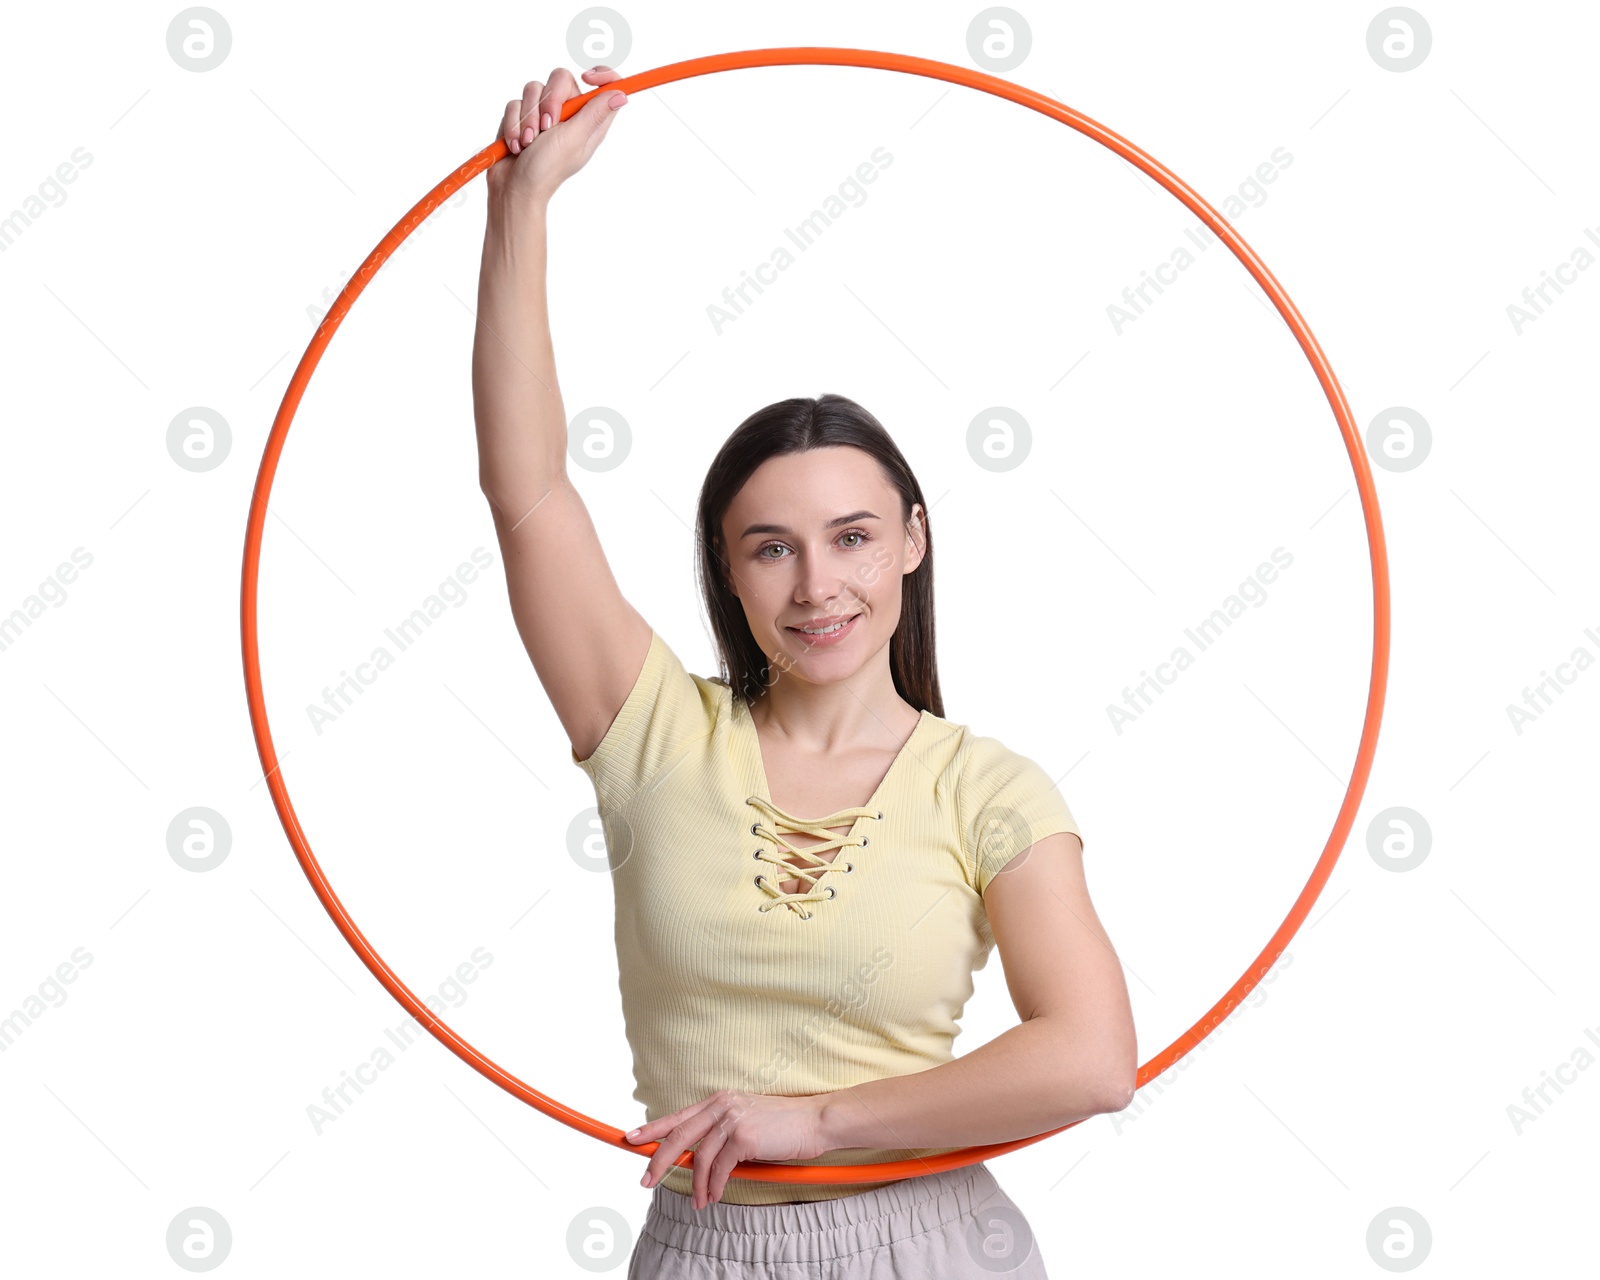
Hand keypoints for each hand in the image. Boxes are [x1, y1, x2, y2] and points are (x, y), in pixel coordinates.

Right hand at [486, 65, 627, 209]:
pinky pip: (515, 102)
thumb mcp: (574, 139)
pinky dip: (513, 125)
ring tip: (528, 143)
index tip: (588, 77)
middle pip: (561, 78)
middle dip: (550, 100)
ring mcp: (543, 113)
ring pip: (534, 88)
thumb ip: (594, 113)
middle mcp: (567, 114)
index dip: (602, 75)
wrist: (514, 187)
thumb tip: (621, 94)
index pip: (603, 87)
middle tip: (547, 126)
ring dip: (528, 118)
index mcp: (588, 120)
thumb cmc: (547, 169)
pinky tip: (517, 145)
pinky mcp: (521, 116)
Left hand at [625, 1089, 830, 1209]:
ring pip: (699, 1158)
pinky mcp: (743, 1137)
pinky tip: (713, 1196)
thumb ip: (722, 1133)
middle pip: (678, 1135)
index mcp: (720, 1099)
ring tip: (697, 1203)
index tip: (632, 1138)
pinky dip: (713, 1186)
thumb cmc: (784, 1126)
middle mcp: (722, 1105)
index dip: (652, 1127)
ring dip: (695, 1185)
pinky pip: (719, 1169)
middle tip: (646, 1180)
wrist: (815, 1121)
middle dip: (658, 1160)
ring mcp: (732, 1119)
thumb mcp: (747, 1122)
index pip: (678, 1115)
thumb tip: (699, 1160)